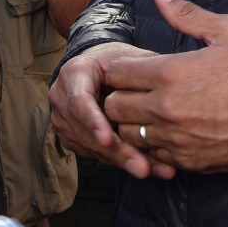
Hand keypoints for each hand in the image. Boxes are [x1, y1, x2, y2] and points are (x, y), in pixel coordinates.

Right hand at [49, 42, 174, 179]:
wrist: (94, 68)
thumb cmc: (113, 62)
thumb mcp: (125, 57)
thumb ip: (141, 68)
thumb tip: (165, 79)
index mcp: (74, 73)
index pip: (79, 100)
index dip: (93, 120)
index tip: (107, 139)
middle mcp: (62, 98)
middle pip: (86, 131)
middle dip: (116, 151)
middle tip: (141, 166)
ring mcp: (63, 120)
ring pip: (92, 147)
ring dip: (121, 160)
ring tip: (151, 169)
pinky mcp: (71, 137)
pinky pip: (94, 154)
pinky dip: (118, 161)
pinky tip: (144, 166)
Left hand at [100, 0, 227, 173]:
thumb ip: (187, 13)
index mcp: (170, 73)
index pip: (116, 74)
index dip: (120, 69)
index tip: (133, 69)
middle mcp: (166, 109)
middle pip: (114, 106)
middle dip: (120, 96)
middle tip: (137, 91)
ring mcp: (176, 139)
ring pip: (128, 134)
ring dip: (133, 123)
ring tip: (150, 112)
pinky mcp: (189, 161)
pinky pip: (153, 154)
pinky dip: (154, 144)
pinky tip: (171, 131)